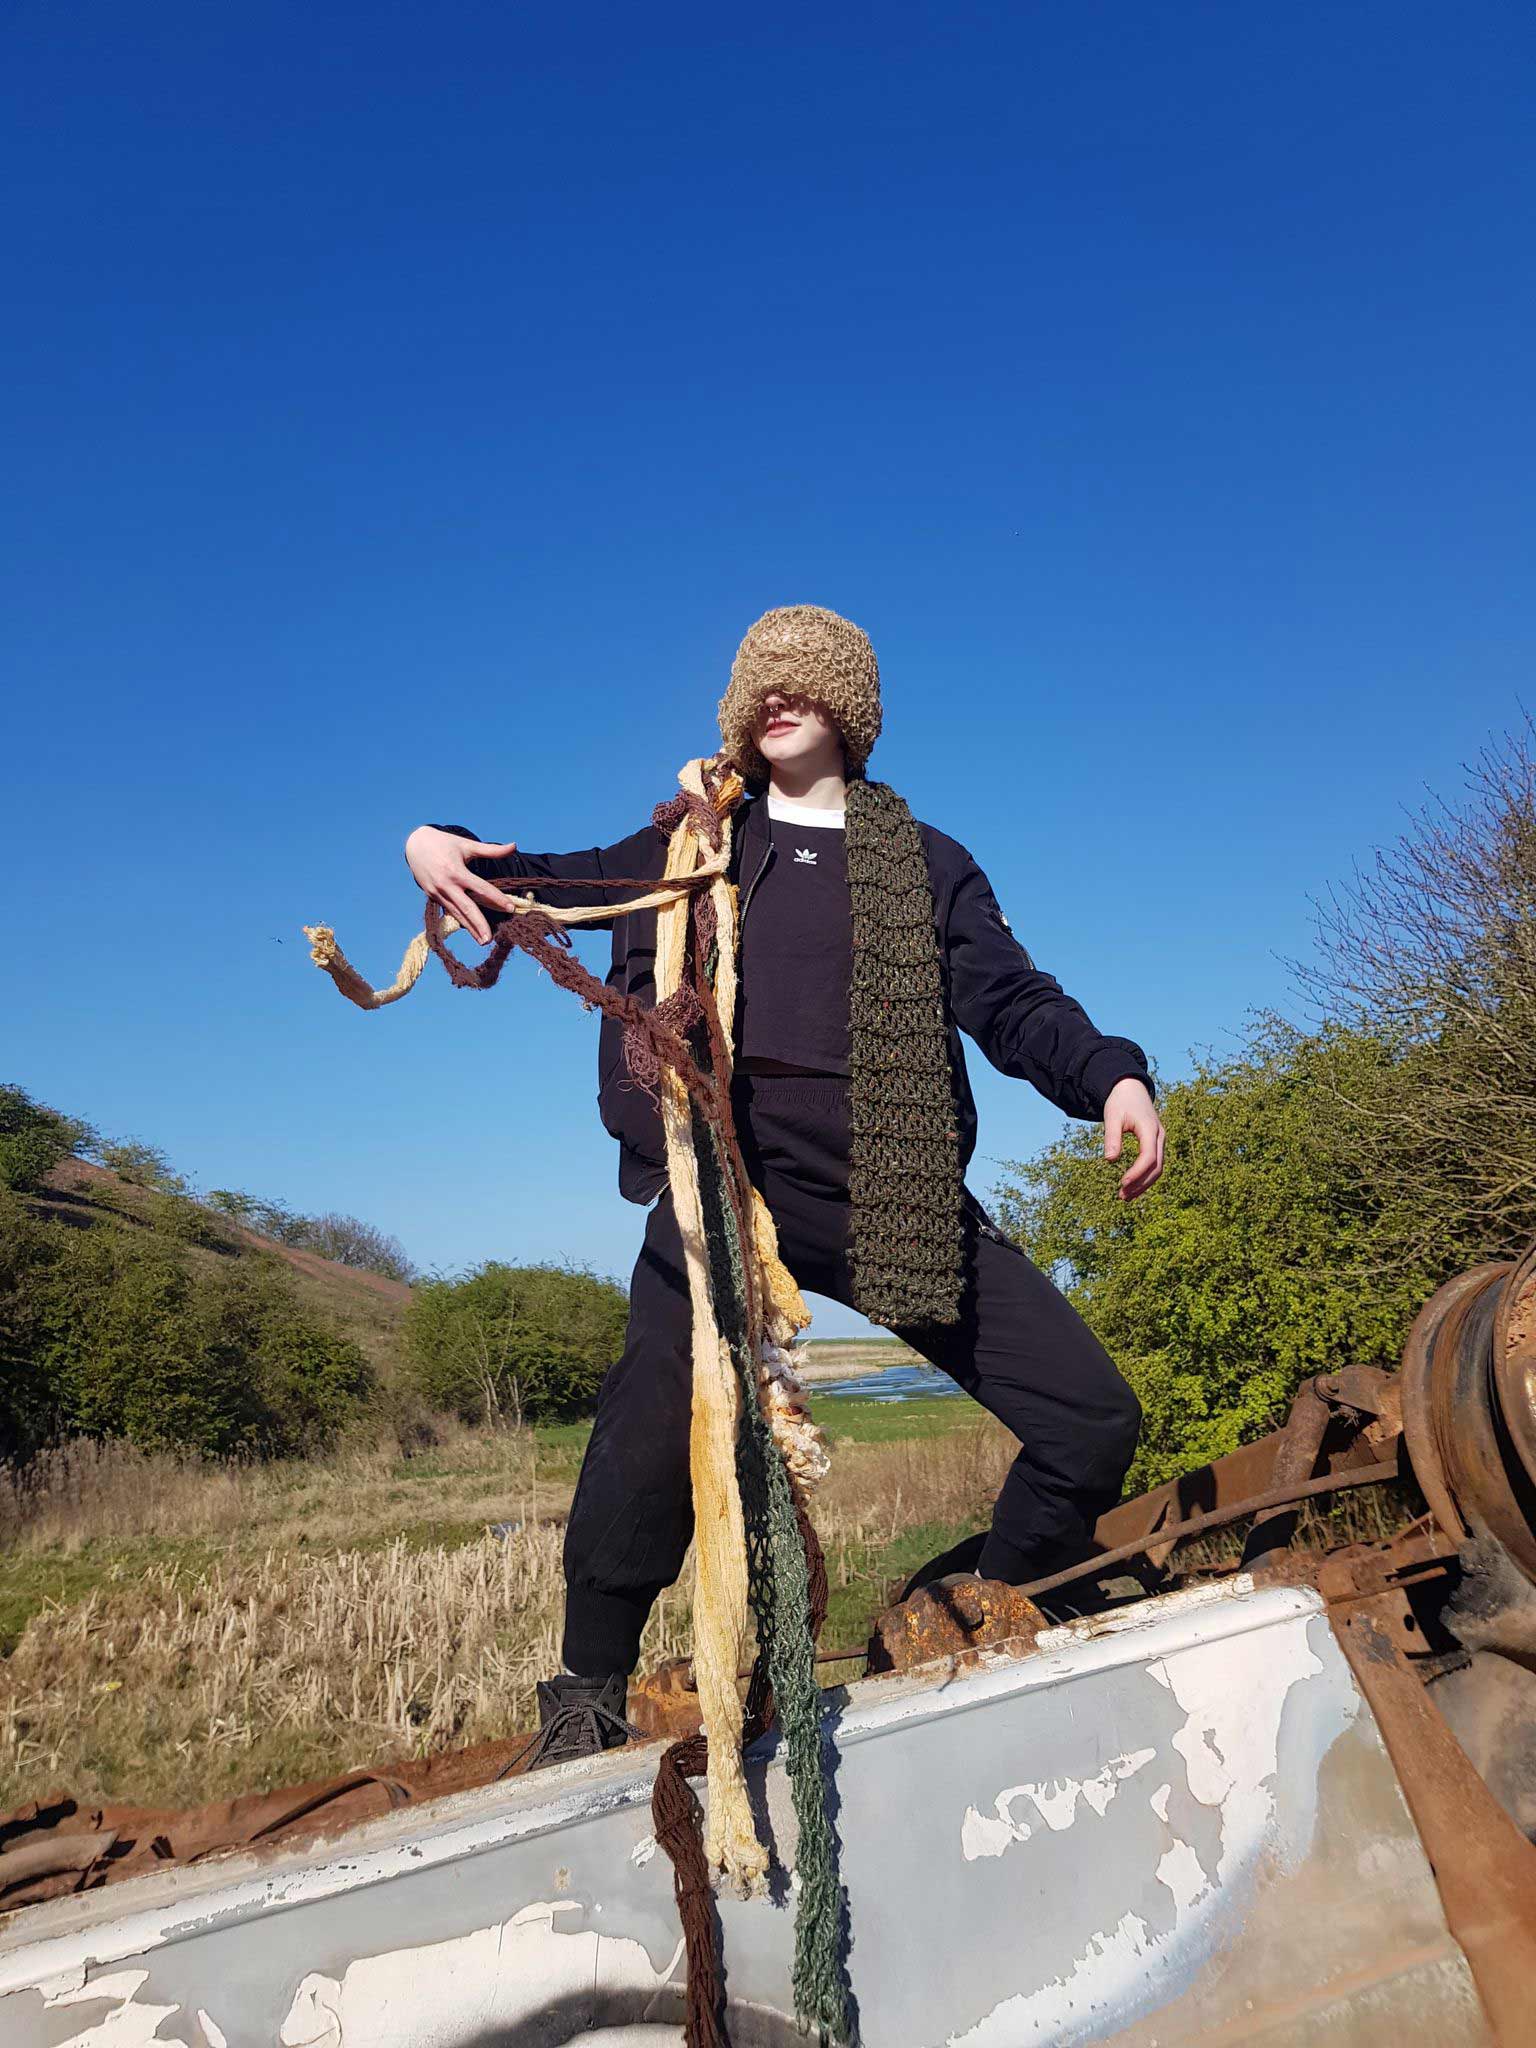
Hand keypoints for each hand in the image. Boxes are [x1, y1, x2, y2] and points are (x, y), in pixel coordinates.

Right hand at [404, 827, 519, 945]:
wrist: (415, 844)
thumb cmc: (444, 843)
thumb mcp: (467, 845)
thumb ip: (491, 850)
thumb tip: (514, 846)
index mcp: (456, 871)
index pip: (481, 888)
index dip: (497, 899)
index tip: (510, 908)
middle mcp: (446, 885)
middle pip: (467, 907)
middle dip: (479, 924)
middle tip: (490, 939)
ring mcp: (437, 892)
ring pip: (457, 913)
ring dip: (470, 928)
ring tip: (483, 941)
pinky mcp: (432, 896)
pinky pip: (449, 910)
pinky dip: (460, 920)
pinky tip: (470, 930)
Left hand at [1103, 1077, 1164, 1201]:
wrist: (1131, 1088)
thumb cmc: (1120, 1102)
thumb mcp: (1112, 1117)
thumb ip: (1112, 1137)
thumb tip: (1109, 1160)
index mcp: (1150, 1129)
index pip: (1148, 1157)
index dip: (1137, 1173)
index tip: (1122, 1183)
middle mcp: (1160, 1136)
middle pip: (1157, 1167)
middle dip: (1140, 1184)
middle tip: (1122, 1196)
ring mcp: (1160, 1140)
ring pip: (1158, 1168)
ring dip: (1143, 1184)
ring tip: (1125, 1196)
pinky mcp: (1156, 1144)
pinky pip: (1155, 1164)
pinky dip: (1145, 1177)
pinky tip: (1132, 1186)